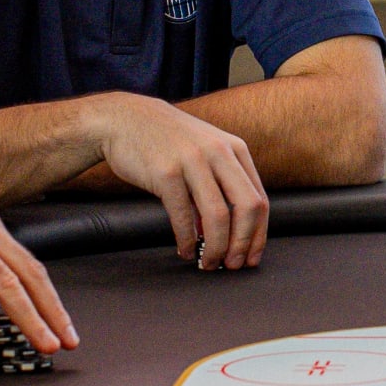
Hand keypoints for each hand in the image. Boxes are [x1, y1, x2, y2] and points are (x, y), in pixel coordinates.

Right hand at [96, 93, 269, 270]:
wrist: (126, 119)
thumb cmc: (169, 141)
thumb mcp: (207, 149)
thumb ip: (224, 182)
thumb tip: (235, 229)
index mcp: (235, 149)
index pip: (260, 199)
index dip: (259, 234)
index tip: (251, 257)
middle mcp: (219, 153)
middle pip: (247, 208)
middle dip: (243, 243)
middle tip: (232, 265)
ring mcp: (193, 161)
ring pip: (218, 216)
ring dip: (216, 248)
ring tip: (208, 263)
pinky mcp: (166, 173)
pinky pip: (184, 216)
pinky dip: (187, 240)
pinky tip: (186, 250)